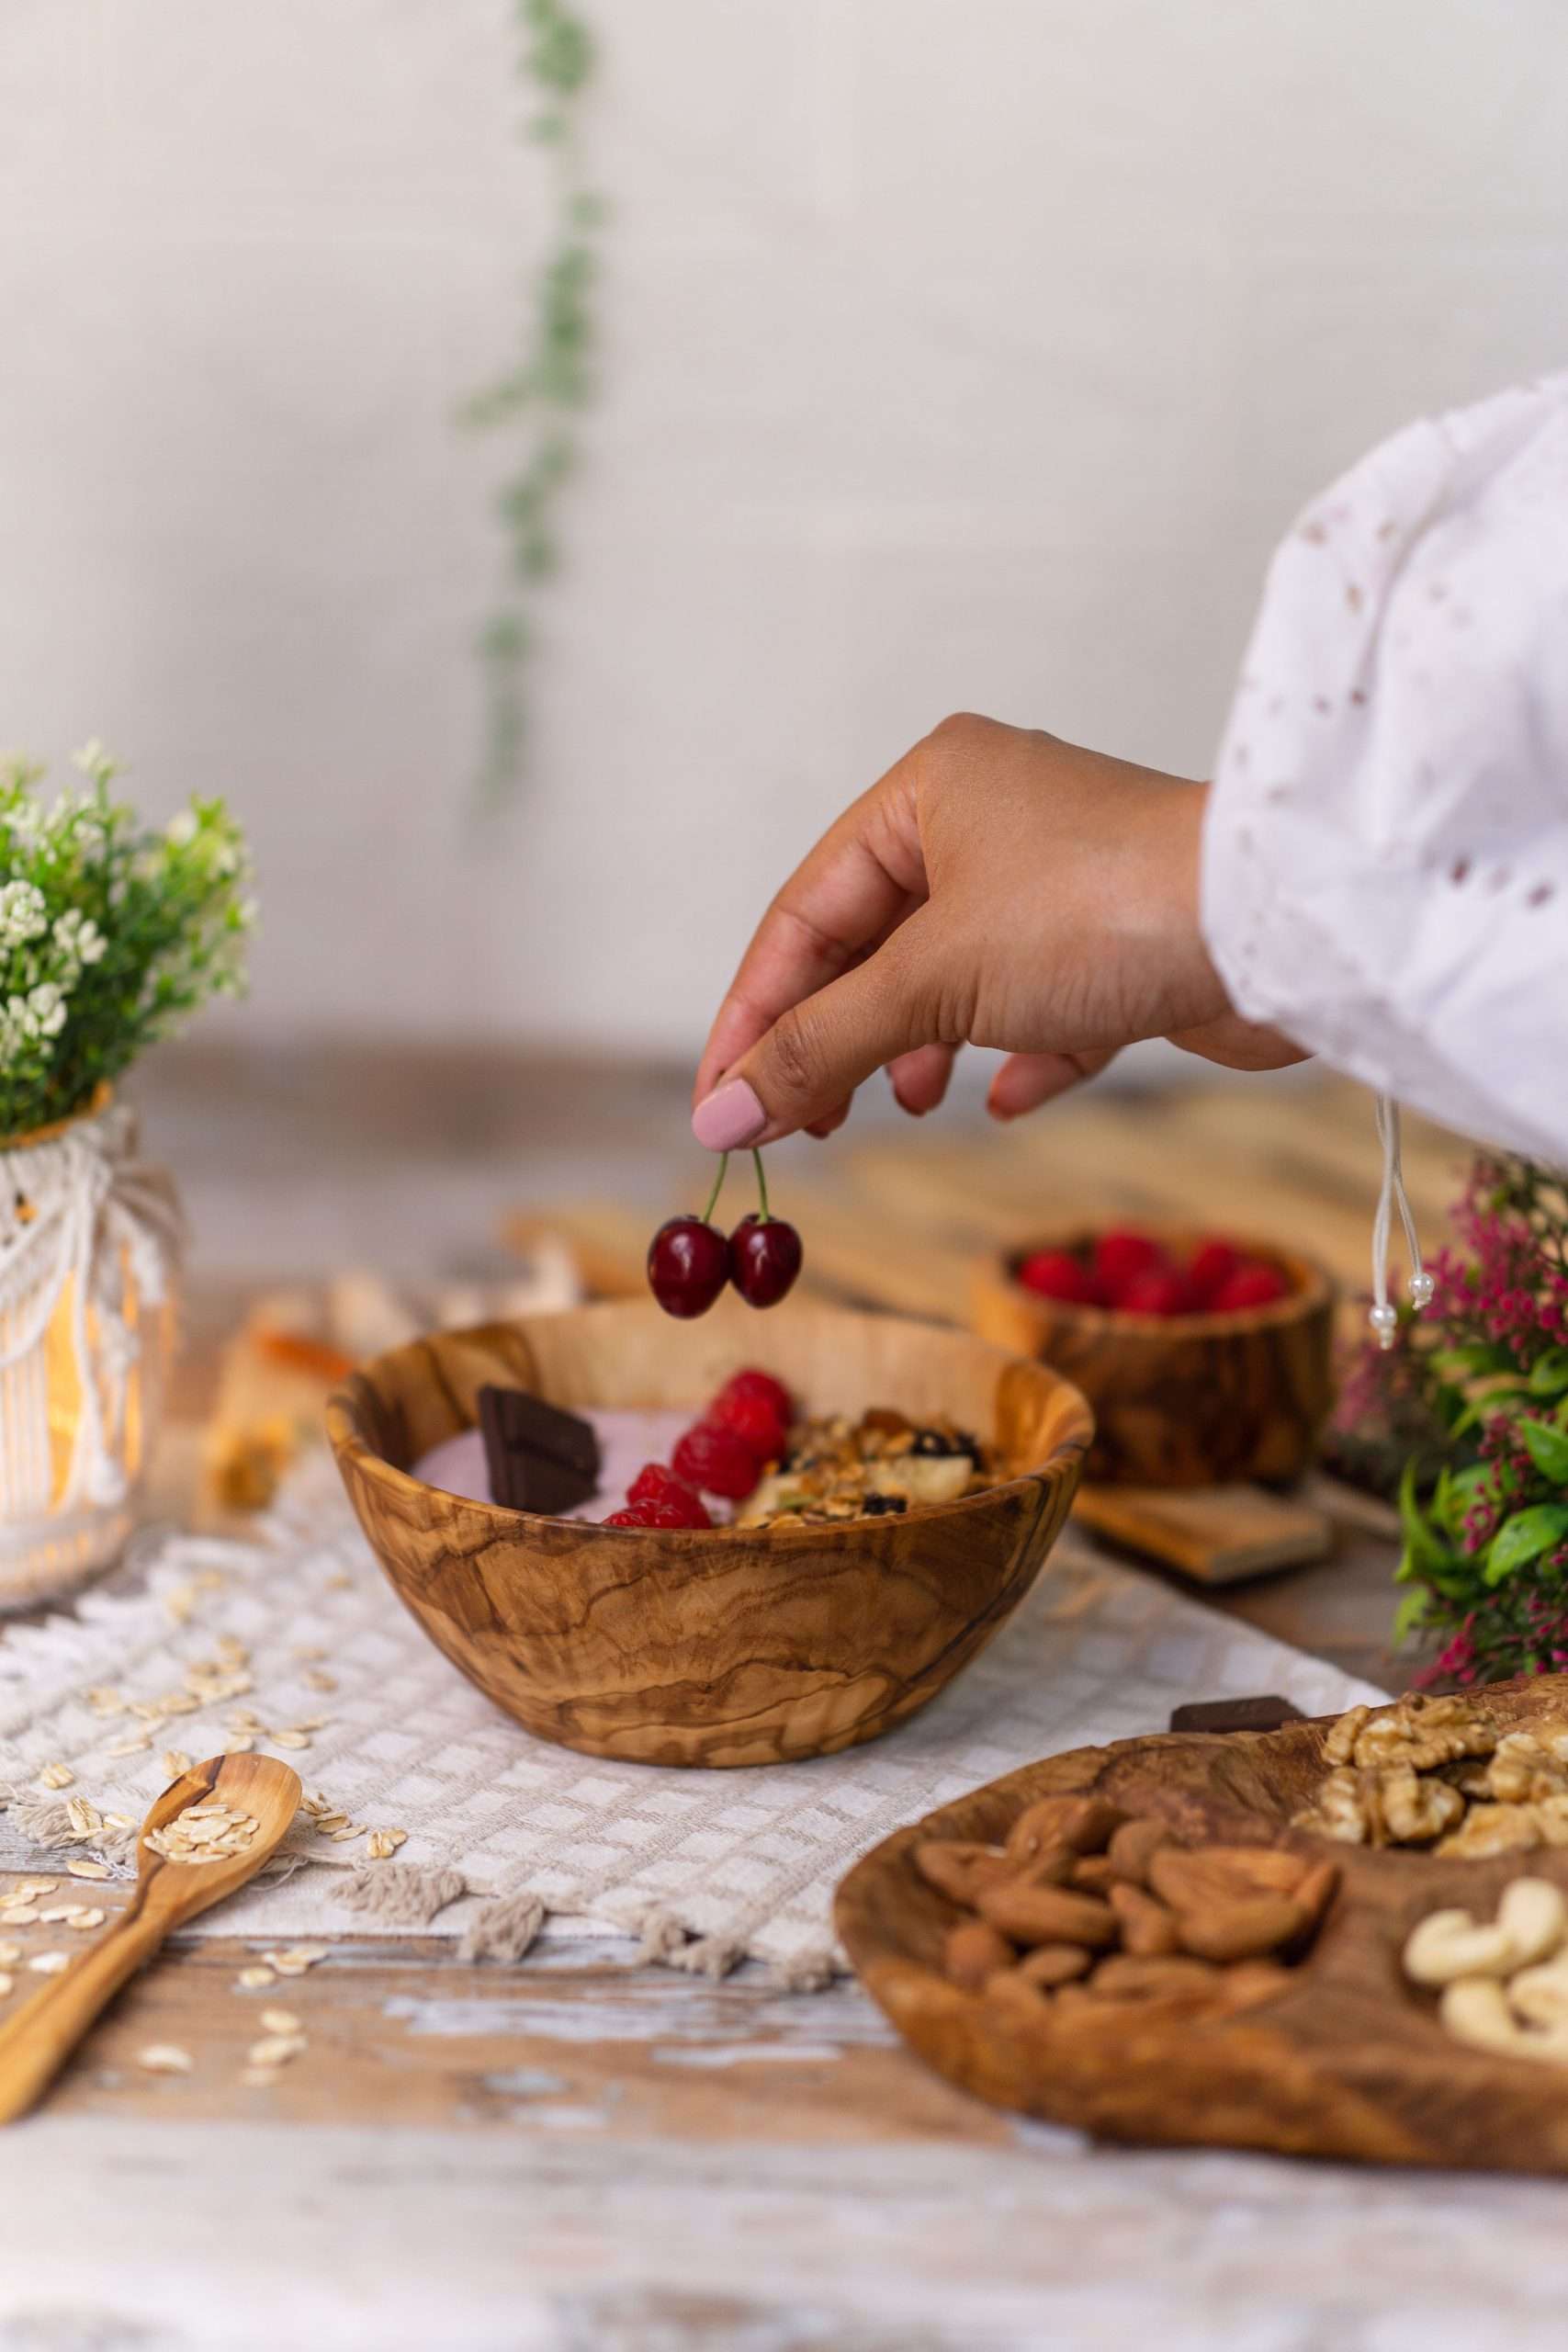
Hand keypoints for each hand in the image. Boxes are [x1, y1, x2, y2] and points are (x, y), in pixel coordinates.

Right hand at [691, 714, 1303, 1147]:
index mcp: (930, 787)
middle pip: (875, 945)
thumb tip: (721, 1113)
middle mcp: (991, 817)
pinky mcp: (1122, 938)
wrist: (1284, 927)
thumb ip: (820, 1046)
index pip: (805, 911)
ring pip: (955, 976)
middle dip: (839, 1038)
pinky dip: (1016, 1054)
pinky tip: (1008, 1097)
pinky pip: (1041, 1003)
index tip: (721, 1106)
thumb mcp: (932, 982)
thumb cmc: (1100, 915)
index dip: (754, 1013)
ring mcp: (1060, 877)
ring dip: (920, 1050)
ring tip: (909, 1105)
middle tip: (804, 1125)